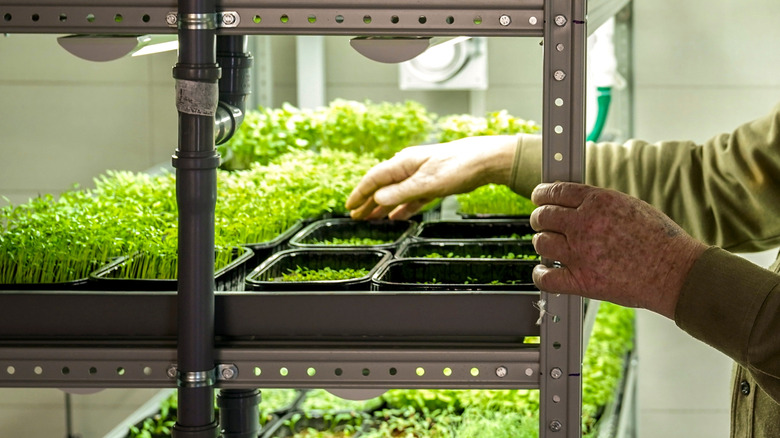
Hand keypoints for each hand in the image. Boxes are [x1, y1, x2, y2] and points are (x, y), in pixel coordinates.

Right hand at [345, 135, 520, 219]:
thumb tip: (377, 198)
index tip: (349, 207)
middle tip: (355, 216)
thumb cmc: (457, 166)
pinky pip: (411, 198)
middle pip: (382, 186)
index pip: (374, 179)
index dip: (360, 193)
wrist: (484, 160)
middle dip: (367, 201)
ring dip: (382, 206)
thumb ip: (401, 192)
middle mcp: (409, 168)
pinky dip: (401, 207)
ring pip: (395, 193)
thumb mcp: (427, 182)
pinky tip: (395, 216)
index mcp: (403, 163)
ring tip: (370, 218)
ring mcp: (420, 175)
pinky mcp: (432, 184)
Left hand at [530, 182, 707, 318]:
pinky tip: (546, 271)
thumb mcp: (629, 205)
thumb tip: (575, 204)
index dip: (542, 194)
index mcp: (598, 201)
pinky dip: (540, 274)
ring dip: (542, 243)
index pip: (556, 191)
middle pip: (543, 216)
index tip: (539, 197)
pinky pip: (545, 277)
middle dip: (540, 218)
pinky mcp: (582, 280)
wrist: (675, 271)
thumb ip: (598, 204)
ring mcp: (580, 253)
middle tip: (543, 223)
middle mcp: (585, 224)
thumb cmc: (660, 240)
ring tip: (551, 246)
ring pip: (541, 243)